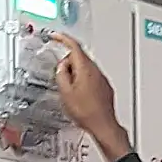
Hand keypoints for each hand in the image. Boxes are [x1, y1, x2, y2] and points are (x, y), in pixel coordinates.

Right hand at [52, 34, 130, 160]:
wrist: (103, 126)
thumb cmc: (86, 112)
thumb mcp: (65, 92)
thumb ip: (61, 74)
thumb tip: (61, 66)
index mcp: (85, 69)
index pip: (74, 46)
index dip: (63, 38)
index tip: (57, 36)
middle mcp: (96, 71)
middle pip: (80, 57)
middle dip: (69, 63)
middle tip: (62, 76)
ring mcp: (102, 79)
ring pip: (86, 68)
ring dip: (77, 74)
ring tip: (72, 91)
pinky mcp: (105, 87)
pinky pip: (93, 78)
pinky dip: (85, 81)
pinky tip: (81, 96)